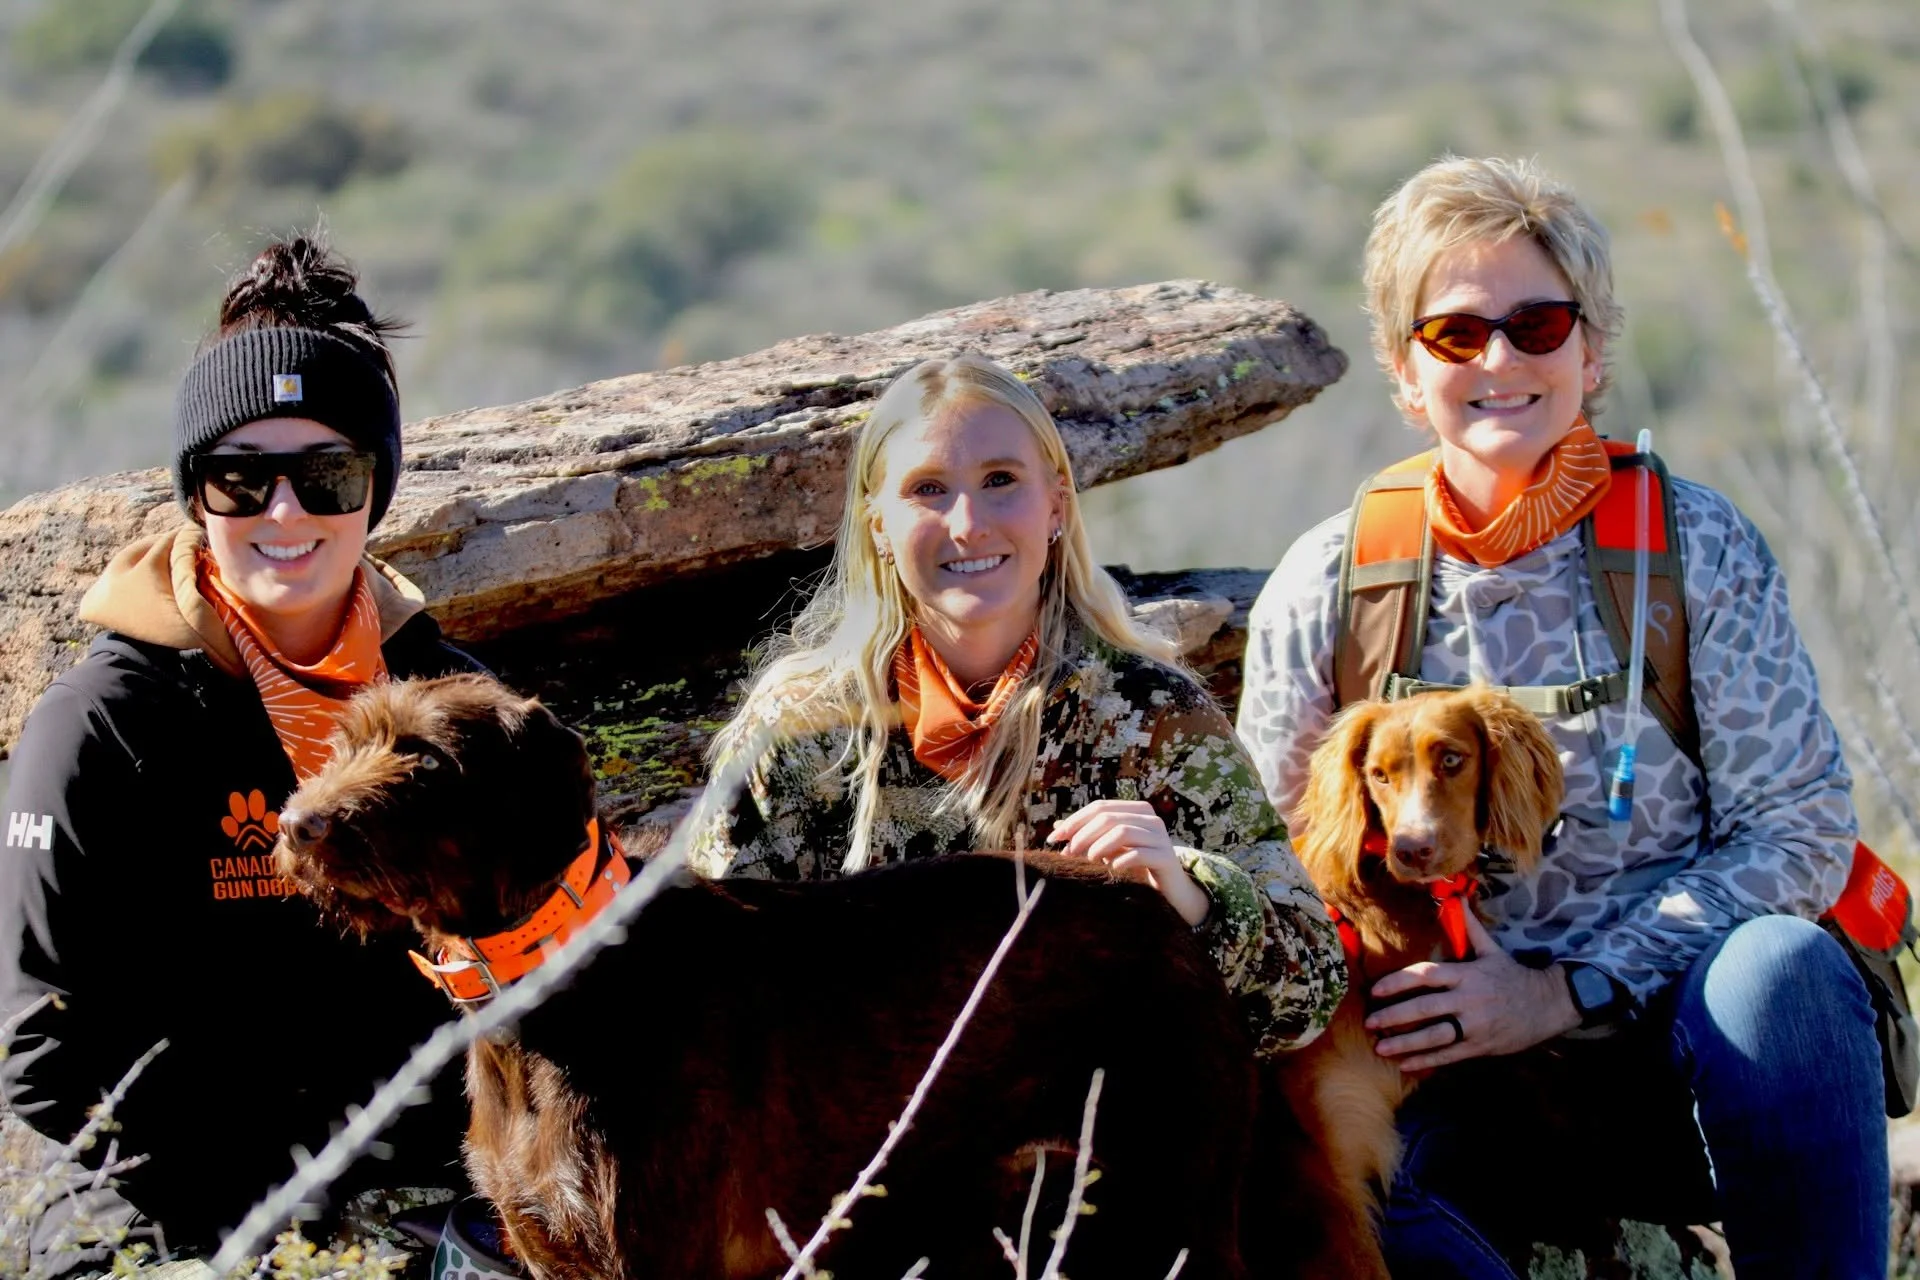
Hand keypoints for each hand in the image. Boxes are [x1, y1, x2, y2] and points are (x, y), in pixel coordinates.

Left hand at [1047, 799, 1210, 925]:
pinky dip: (1120, 860)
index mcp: (1137, 810)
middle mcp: (1151, 818)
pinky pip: (1139, 853)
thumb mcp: (1109, 848)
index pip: (1100, 807)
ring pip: (1123, 831)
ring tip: (1089, 860)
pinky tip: (1111, 869)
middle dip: (1084, 834)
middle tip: (1070, 852)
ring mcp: (1161, 836)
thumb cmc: (1136, 865)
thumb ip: (1087, 835)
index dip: (1074, 820)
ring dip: (1099, 846)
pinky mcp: (1167, 857)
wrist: (1169, 890)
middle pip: (1109, 817)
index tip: (1054, 838)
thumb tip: (1057, 827)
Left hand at [1363, 910, 1579, 1070]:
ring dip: (1405, 1043)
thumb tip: (1455, 898)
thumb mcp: (1492, 950)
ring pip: (1435, 1036)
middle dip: (1394, 1016)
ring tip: (1381, 1048)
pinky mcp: (1482, 1046)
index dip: (1399, 981)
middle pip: (1425, 1008)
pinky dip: (1427, 1060)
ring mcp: (1475, 1025)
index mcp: (1467, 975)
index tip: (1376, 990)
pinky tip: (1406, 1064)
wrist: (1549, 1004)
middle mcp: (1469, 1000)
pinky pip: (1450, 1055)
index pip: (1426, 975)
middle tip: (1370, 1022)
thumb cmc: (1513, 976)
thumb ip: (1469, 928)